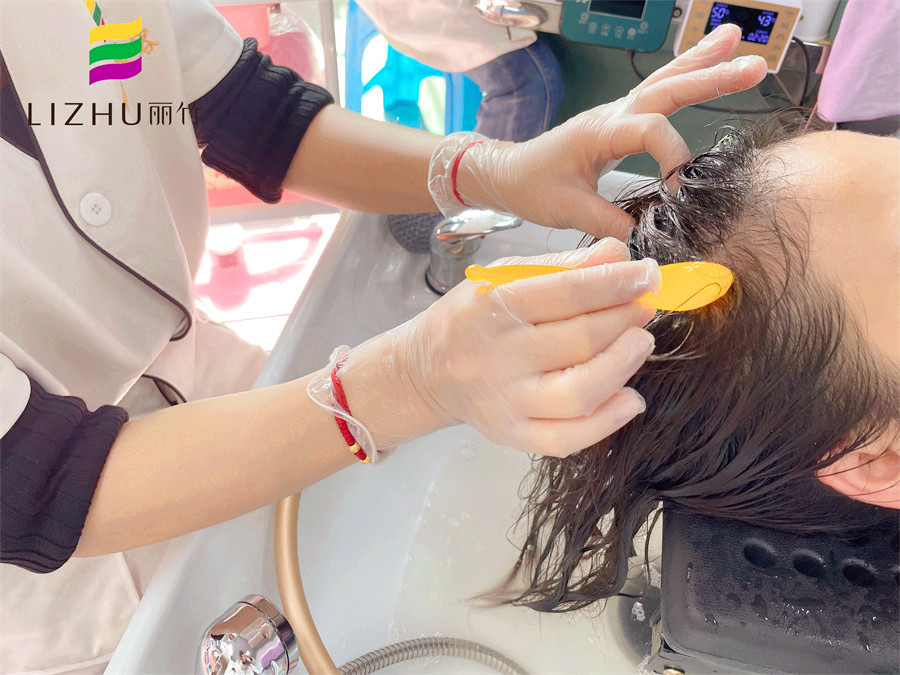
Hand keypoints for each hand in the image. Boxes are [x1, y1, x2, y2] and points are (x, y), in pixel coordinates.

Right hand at [340, 238, 659, 456]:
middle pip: (579, 340)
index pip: (567, 292)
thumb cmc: (473, 318)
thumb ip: (561, 265)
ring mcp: (506, 401)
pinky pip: (567, 438)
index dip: (617, 283)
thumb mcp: (504, 277)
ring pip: (578, 393)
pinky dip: (607, 422)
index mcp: (493, 306)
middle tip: (646, 305)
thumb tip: (619, 253)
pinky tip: (630, 398)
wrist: (426, 372)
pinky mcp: (513, 435)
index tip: (649, 274)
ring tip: (641, 343)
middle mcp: (498, 356)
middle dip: (626, 319)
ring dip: (623, 366)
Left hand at [443, 24, 767, 238]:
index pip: (649, 130)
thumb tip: (646, 235)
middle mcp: (612, 114)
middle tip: (755, 66)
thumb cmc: (531, 187)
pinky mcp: (620, 121)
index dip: (673, 155)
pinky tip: (709, 60)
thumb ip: (607, 222)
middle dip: (712, 77)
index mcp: (598, 132)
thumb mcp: (565, 210)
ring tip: (738, 39)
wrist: (506, 173)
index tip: (680, 190)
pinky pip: (658, 93)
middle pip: (668, 88)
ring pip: (665, 81)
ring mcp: (617, 113)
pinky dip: (685, 74)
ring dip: (703, 63)